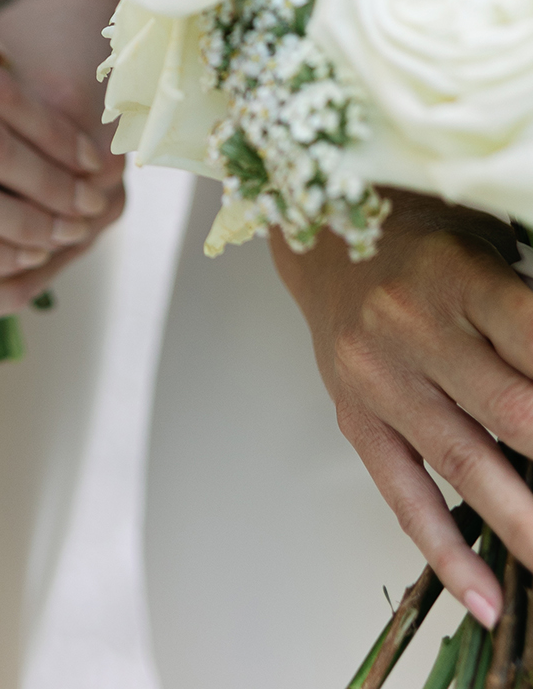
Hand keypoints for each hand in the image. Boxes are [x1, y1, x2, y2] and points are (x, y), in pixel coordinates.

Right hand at [273, 196, 532, 627]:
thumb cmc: (420, 242)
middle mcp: (413, 326)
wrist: (320, 234)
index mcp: (457, 275)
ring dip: (527, 526)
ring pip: (466, 463)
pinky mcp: (355, 417)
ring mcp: (380, 378)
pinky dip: (448, 552)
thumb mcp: (485, 248)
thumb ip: (525, 313)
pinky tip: (488, 596)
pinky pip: (404, 495)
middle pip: (514, 411)